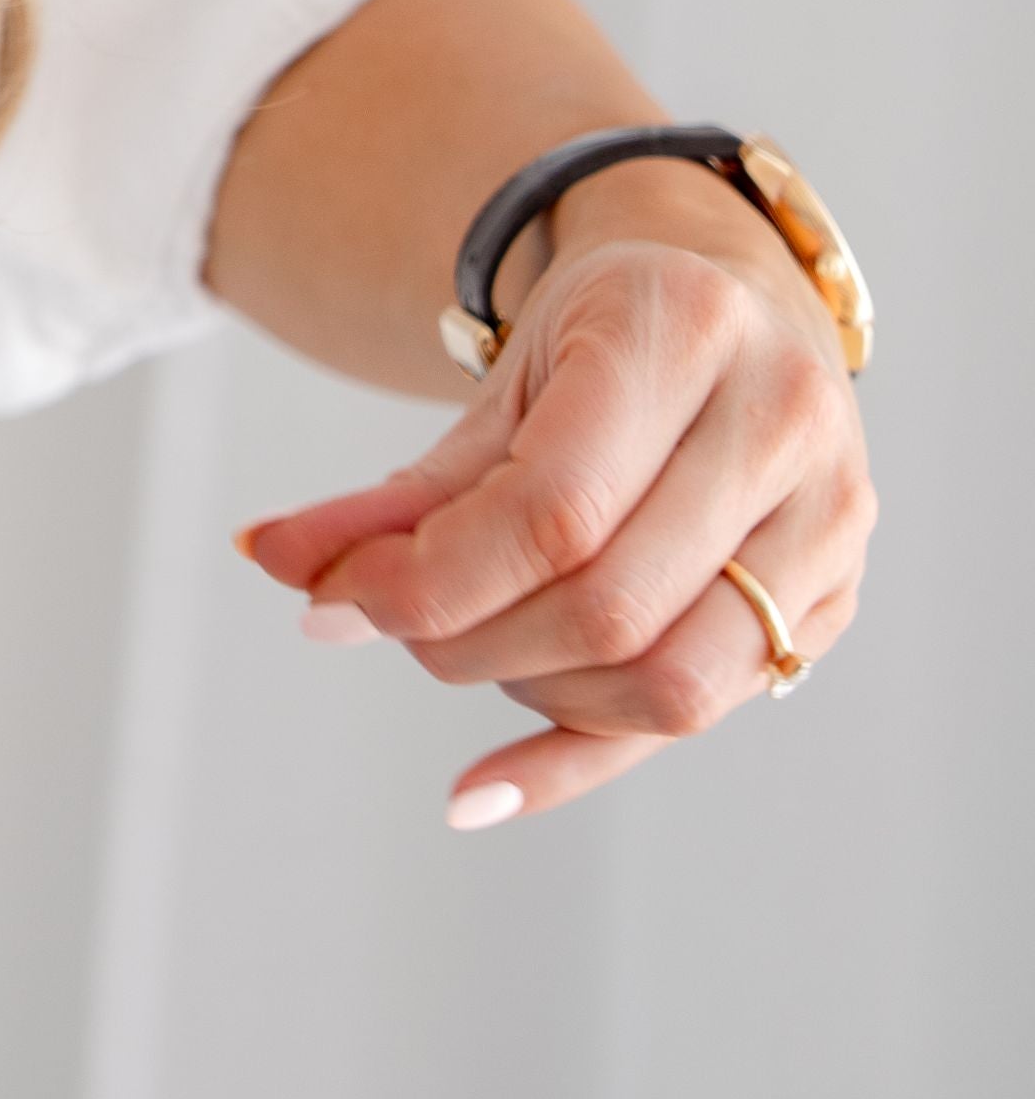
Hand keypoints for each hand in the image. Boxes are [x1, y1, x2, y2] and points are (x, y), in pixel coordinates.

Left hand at [234, 171, 872, 827]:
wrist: (727, 304)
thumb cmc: (599, 344)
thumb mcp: (495, 392)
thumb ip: (392, 493)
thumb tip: (265, 558)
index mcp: (690, 335)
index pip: (551, 512)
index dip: (425, 580)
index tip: (325, 596)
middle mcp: (783, 425)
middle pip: (609, 608)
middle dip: (465, 640)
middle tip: (388, 621)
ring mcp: (828, 519)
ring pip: (670, 681)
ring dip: (527, 692)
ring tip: (465, 640)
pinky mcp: (832, 599)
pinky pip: (699, 717)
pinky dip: (573, 763)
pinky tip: (475, 794)